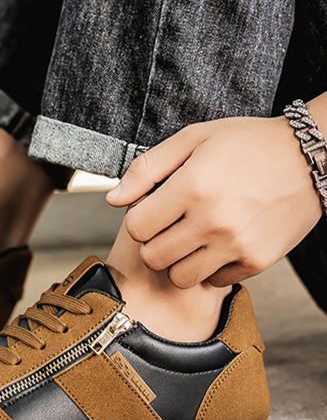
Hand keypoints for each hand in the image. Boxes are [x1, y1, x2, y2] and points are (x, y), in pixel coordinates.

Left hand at [106, 116, 322, 287]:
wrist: (311, 156)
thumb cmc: (247, 143)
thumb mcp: (192, 139)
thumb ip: (146, 169)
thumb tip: (112, 200)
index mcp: (190, 188)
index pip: (136, 227)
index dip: (139, 218)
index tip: (153, 209)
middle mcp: (211, 221)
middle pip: (153, 256)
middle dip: (154, 241)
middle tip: (170, 225)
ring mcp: (236, 244)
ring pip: (180, 276)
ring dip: (178, 260)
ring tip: (191, 238)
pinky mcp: (257, 260)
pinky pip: (214, 280)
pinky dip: (210, 267)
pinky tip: (218, 244)